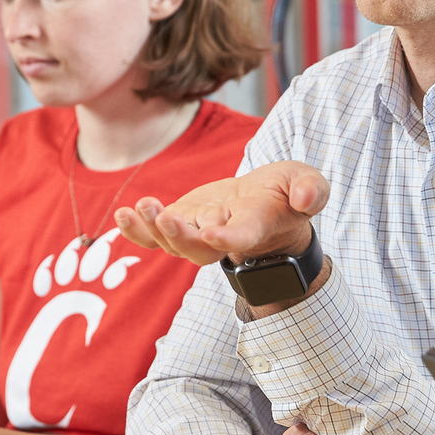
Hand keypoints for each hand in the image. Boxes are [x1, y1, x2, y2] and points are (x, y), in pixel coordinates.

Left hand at [113, 160, 331, 265]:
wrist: (266, 204)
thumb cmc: (287, 194)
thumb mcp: (307, 183)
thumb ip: (312, 190)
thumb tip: (308, 198)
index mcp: (254, 228)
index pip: (242, 238)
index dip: (228, 239)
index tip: (213, 235)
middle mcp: (222, 238)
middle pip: (198, 250)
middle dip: (180, 237)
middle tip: (166, 218)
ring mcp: (198, 234)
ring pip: (172, 244)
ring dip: (154, 228)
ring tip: (142, 206)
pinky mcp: (180, 224)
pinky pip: (154, 236)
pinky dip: (136, 230)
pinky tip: (121, 215)